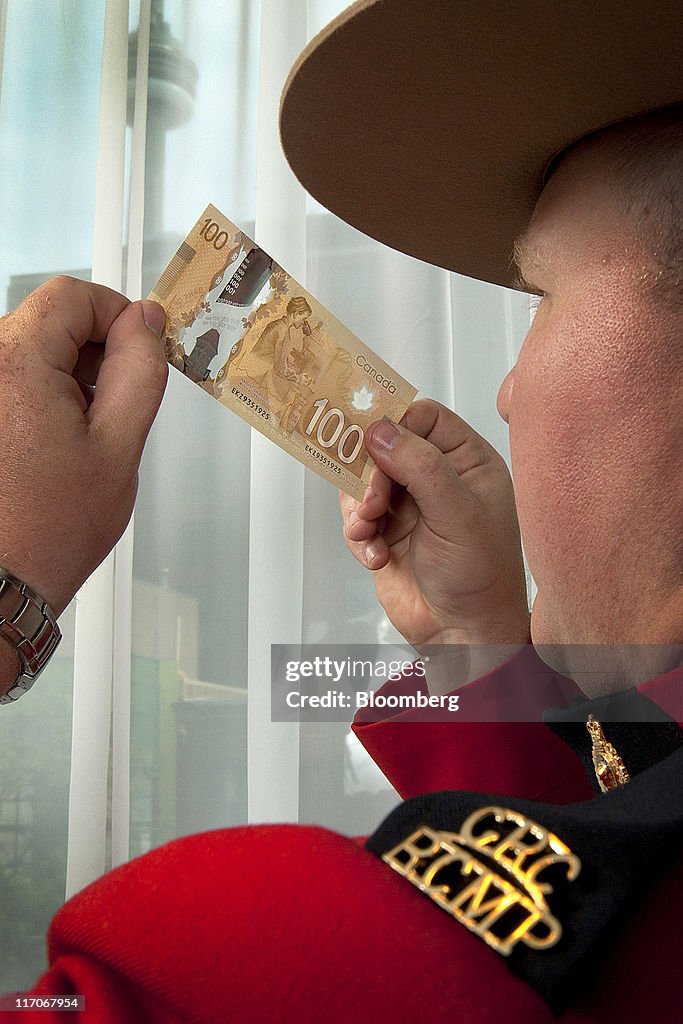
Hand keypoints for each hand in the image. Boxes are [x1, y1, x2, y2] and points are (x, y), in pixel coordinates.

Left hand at [0, 276, 166, 620]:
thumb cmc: (47, 528)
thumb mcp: (118, 445)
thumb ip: (139, 371)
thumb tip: (146, 322)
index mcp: (16, 363)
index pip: (72, 296)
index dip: (117, 315)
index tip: (141, 347)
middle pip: (50, 320)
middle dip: (93, 352)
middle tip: (115, 407)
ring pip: (33, 349)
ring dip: (68, 377)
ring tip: (82, 436)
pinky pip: (15, 378)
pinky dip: (43, 395)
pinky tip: (56, 442)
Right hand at [340, 399, 530, 647]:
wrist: (462, 635)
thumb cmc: (481, 576)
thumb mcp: (458, 514)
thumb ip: (421, 467)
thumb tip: (381, 431)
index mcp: (467, 461)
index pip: (424, 418)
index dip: (395, 423)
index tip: (371, 439)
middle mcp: (436, 477)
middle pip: (385, 447)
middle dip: (370, 474)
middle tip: (372, 502)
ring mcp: (409, 505)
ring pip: (363, 481)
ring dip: (359, 507)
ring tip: (368, 531)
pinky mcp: (386, 532)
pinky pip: (356, 518)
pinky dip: (358, 536)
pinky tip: (376, 556)